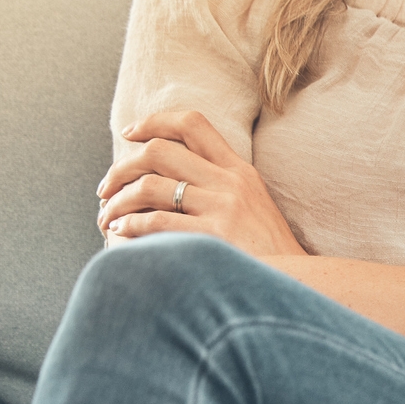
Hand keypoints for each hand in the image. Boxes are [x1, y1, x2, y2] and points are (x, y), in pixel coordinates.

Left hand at [96, 110, 305, 256]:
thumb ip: (218, 184)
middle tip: (105, 188)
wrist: (298, 281)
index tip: (130, 133)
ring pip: (150, 186)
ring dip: (118, 201)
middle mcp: (231, 182)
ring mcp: (224, 208)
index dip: (154, 122)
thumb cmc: (266, 249)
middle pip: (160, 151)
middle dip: (121, 167)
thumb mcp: (251, 205)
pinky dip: (130, 225)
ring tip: (107, 217)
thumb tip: (164, 175)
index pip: (193, 124)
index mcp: (239, 170)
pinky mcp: (215, 236)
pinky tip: (121, 232)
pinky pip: (157, 221)